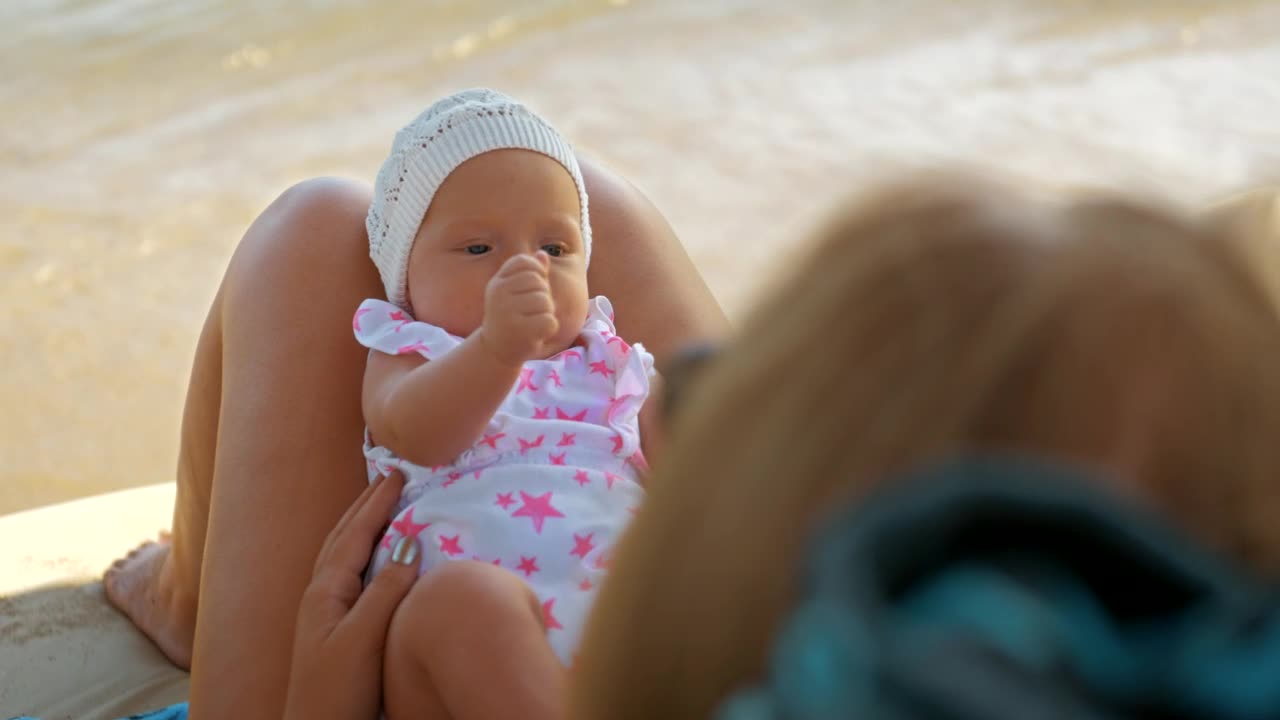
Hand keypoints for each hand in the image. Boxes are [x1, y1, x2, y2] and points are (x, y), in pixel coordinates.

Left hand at [283, 471, 419, 719]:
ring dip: (362, 524)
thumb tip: (407, 542)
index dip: (378, 502)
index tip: (400, 472)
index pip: (356, 533)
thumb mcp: (364, 637)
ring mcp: (324, 612)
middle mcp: (321, 594)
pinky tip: (375, 559)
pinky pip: (350, 572)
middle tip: (391, 476)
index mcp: (326, 590)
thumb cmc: (338, 689)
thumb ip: (385, 589)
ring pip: (343, 553)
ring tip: (382, 505)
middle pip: (343, 535)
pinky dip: (364, 551)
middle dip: (366, 504)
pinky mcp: (334, 628)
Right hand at [481, 252, 559, 365]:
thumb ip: (531, 273)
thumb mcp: (515, 292)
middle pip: (539, 282)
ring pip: (546, 302)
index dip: (537, 271)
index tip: (532, 287)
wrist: (497, 350)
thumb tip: (542, 255)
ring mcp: (508, 313)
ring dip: (546, 313)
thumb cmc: (510, 317)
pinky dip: (549, 329)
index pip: (524, 262)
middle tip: (531, 310)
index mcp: (497, 282)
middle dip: (543, 296)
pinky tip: (536, 333)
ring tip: (532, 322)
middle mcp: (499, 295)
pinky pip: (550, 321)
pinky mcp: (521, 331)